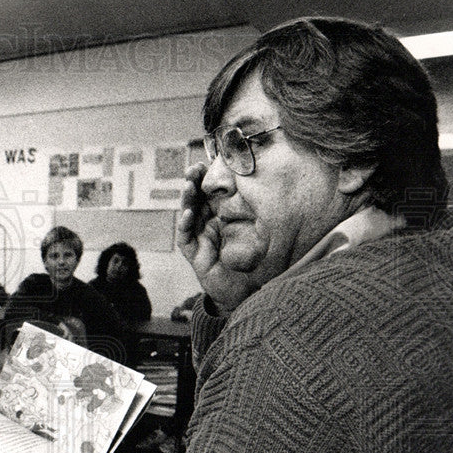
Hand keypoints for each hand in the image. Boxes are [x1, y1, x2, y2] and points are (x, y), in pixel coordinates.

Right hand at [176, 162, 255, 313]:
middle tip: (192, 169)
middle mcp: (209, 224)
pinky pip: (186, 238)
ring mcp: (200, 238)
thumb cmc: (255, 260)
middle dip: (192, 183)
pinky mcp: (194, 254)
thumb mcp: (259, 230)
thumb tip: (266, 184)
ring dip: (187, 200)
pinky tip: (189, 214)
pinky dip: (185, 225)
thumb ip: (256, 210)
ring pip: (188, 214)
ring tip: (188, 186)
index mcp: (222, 216)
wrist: (249, 290)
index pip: (211, 193)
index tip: (206, 162)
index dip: (206, 178)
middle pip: (196, 199)